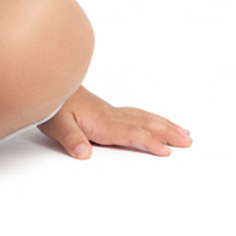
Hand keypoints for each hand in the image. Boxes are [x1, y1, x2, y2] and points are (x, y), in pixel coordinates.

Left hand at [38, 85, 191, 158]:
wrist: (47, 82)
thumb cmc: (52, 104)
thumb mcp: (57, 124)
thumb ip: (71, 139)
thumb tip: (84, 153)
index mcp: (101, 121)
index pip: (130, 132)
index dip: (148, 141)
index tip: (166, 150)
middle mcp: (110, 115)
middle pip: (144, 123)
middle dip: (166, 131)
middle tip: (188, 140)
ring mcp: (110, 112)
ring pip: (142, 117)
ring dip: (163, 124)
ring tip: (183, 131)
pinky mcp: (107, 111)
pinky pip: (135, 114)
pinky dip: (150, 118)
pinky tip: (155, 121)